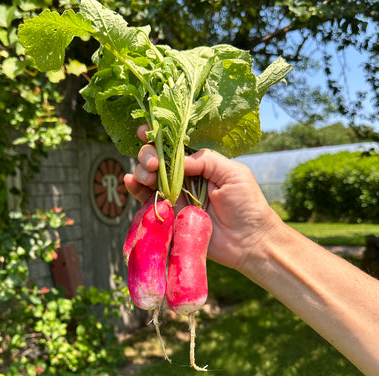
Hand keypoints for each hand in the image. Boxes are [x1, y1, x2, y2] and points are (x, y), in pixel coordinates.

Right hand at [124, 126, 280, 270]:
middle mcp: (185, 177)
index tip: (146, 130)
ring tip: (147, 175)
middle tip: (153, 164)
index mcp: (200, 163)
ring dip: (141, 171)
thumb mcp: (233, 173)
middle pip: (158, 159)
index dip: (160, 136)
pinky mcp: (169, 215)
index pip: (176, 145)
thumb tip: (178, 158)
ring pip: (149, 177)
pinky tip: (130, 181)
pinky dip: (135, 189)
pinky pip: (147, 200)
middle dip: (148, 155)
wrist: (248, 241)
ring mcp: (175, 196)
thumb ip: (206, 160)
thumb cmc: (247, 204)